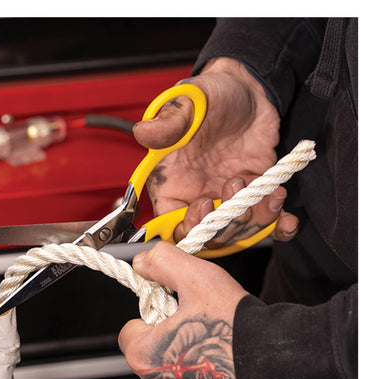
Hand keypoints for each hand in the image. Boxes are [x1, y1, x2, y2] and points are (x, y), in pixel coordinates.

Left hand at [118, 241, 263, 378]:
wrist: (283, 369)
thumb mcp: (198, 279)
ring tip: (215, 358)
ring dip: (185, 374)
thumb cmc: (239, 328)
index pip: (130, 333)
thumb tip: (144, 262)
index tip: (171, 316)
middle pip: (150, 361)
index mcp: (146, 357)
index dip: (151, 320)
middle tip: (199, 335)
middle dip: (168, 347)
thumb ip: (163, 263)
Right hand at [134, 57, 298, 246]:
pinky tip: (287, 221)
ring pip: (239, 231)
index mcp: (173, 184)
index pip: (172, 224)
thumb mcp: (188, 104)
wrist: (248, 90)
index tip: (205, 203)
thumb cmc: (211, 95)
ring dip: (256, 220)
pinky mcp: (256, 195)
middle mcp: (198, 196)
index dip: (188, 226)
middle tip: (237, 185)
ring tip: (268, 190)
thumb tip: (143, 132)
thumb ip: (168, 122)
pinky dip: (278, 228)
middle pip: (209, 236)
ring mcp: (229, 199)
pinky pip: (266, 223)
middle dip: (228, 223)